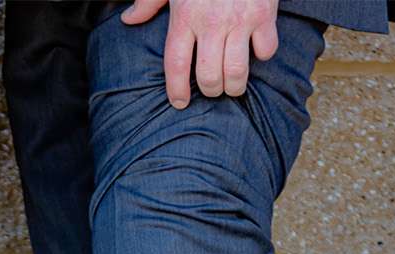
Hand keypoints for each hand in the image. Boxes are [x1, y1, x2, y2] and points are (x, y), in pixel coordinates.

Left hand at [123, 0, 279, 110]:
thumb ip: (149, 2)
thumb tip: (128, 20)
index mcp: (185, 16)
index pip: (175, 64)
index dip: (176, 90)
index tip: (180, 102)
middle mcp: (211, 22)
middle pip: (208, 76)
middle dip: (210, 90)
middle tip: (212, 88)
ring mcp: (240, 20)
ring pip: (237, 73)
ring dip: (234, 85)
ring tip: (232, 83)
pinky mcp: (265, 16)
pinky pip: (265, 51)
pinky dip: (261, 55)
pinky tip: (255, 50)